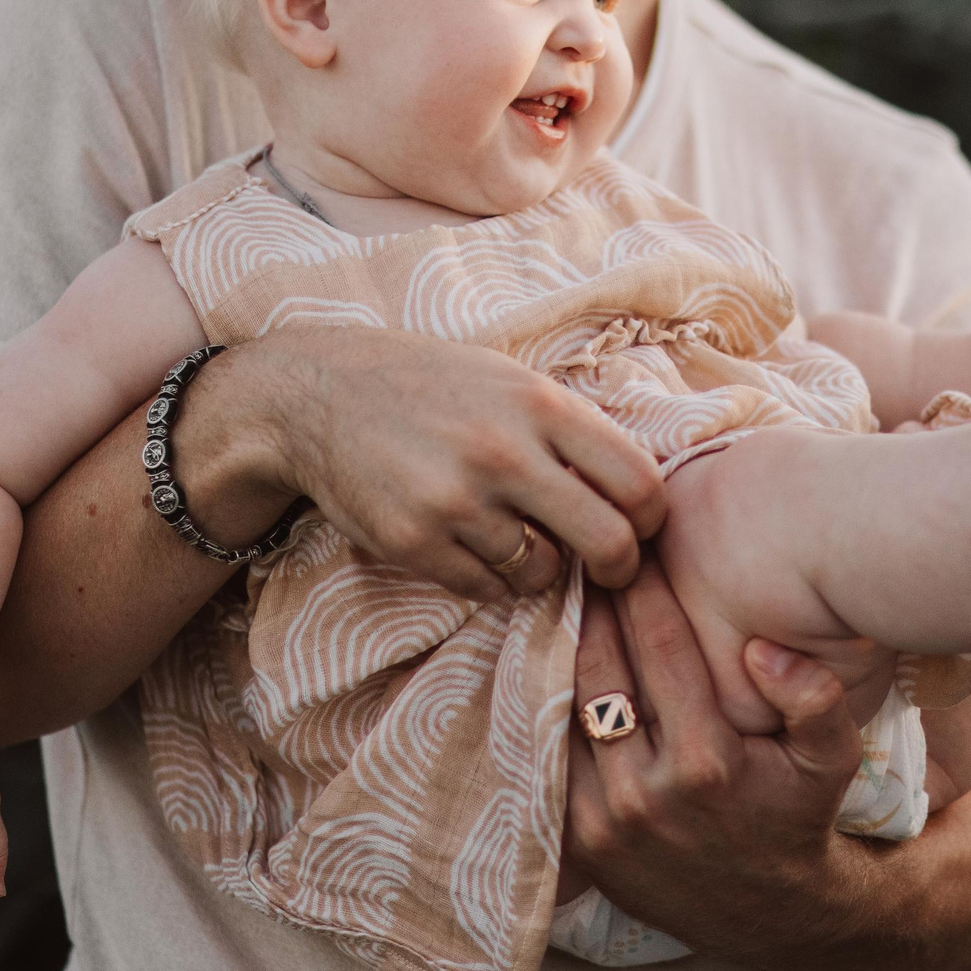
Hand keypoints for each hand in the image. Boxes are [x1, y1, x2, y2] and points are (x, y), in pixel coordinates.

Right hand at [183, 323, 668, 603]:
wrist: (318, 395)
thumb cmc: (433, 388)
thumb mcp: (511, 380)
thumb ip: (573, 428)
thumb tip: (644, 492)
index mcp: (541, 404)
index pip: (638, 481)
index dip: (651, 518)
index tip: (640, 526)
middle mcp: (503, 452)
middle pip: (606, 540)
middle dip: (619, 566)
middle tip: (610, 568)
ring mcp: (456, 501)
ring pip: (542, 572)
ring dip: (541, 568)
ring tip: (517, 537)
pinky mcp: (414, 542)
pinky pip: (486, 589)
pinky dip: (490, 579)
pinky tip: (470, 544)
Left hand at [562, 559, 887, 961]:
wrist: (769, 913)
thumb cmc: (801, 817)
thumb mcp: (832, 760)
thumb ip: (816, 698)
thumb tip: (762, 648)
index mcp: (707, 762)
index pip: (660, 647)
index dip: (644, 588)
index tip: (634, 545)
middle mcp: (645, 791)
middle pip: (598, 667)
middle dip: (592, 604)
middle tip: (584, 553)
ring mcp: (603, 819)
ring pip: (564, 707)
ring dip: (561, 647)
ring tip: (560, 595)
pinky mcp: (578, 841)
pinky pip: (550, 753)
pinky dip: (549, 704)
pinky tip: (551, 661)